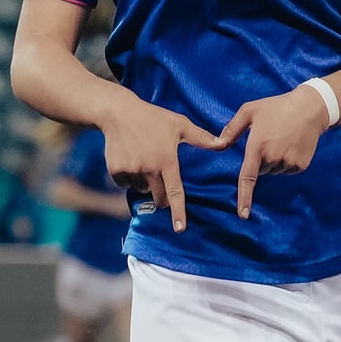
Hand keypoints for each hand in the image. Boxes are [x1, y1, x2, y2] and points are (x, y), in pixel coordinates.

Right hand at [103, 96, 224, 232]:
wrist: (118, 113)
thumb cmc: (153, 117)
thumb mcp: (179, 124)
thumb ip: (202, 138)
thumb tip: (224, 144)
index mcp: (166, 160)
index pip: (175, 192)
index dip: (178, 212)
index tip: (180, 228)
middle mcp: (148, 168)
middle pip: (159, 197)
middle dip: (163, 195)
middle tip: (162, 178)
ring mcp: (131, 170)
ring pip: (141, 189)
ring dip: (145, 182)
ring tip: (144, 160)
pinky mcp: (116, 170)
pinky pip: (125, 184)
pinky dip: (128, 177)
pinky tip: (131, 160)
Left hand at [210, 88, 333, 218]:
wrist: (310, 108)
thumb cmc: (277, 107)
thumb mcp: (250, 110)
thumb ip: (231, 129)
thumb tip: (219, 145)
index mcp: (258, 146)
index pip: (248, 177)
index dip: (244, 197)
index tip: (243, 214)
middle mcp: (273, 157)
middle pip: (261, 170)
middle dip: (261, 159)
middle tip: (270, 138)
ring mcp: (288, 162)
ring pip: (274, 170)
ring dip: (274, 159)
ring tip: (282, 138)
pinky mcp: (300, 165)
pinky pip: (287, 169)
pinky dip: (287, 160)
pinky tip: (291, 144)